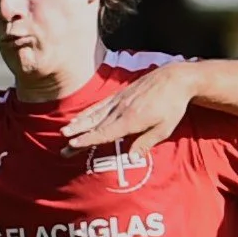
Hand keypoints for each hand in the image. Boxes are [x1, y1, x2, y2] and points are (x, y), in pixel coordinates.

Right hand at [60, 61, 196, 154]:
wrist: (174, 78)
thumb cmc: (172, 106)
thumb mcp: (164, 128)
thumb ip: (146, 143)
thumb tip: (131, 158)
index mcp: (131, 120)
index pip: (104, 132)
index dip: (87, 139)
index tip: (72, 145)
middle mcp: (121, 110)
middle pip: (95, 126)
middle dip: (77, 137)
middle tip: (62, 148)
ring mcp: (119, 101)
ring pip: (94, 114)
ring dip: (78, 124)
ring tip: (65, 131)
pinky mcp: (120, 94)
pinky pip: (100, 105)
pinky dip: (88, 112)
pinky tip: (81, 117)